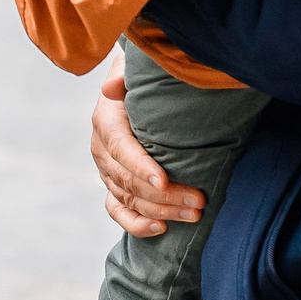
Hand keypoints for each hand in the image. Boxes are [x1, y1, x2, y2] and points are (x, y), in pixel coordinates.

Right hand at [90, 57, 203, 236]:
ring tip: (194, 214)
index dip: (140, 166)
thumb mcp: (134, 71)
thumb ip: (124, 76)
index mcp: (105, 121)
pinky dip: (136, 224)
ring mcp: (106, 171)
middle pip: (127, 180)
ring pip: (128, 198)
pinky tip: (161, 229)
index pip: (120, 148)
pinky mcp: (114, 186)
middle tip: (199, 200)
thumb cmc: (144, 81)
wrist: (138, 92)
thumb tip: (111, 88)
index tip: (164, 181)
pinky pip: (118, 211)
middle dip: (163, 195)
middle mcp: (101, 150)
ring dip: (161, 210)